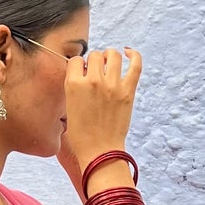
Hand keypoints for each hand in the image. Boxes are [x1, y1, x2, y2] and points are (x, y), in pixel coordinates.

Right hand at [62, 47, 140, 188]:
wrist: (99, 151)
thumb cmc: (82, 135)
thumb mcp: (68, 108)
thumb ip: (74, 87)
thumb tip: (82, 73)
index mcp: (73, 85)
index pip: (76, 60)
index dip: (79, 66)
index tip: (82, 74)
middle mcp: (92, 81)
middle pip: (94, 55)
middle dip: (94, 62)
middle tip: (96, 73)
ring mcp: (112, 85)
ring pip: (113, 55)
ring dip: (110, 56)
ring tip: (109, 64)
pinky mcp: (128, 91)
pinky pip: (135, 64)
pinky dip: (134, 55)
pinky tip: (129, 53)